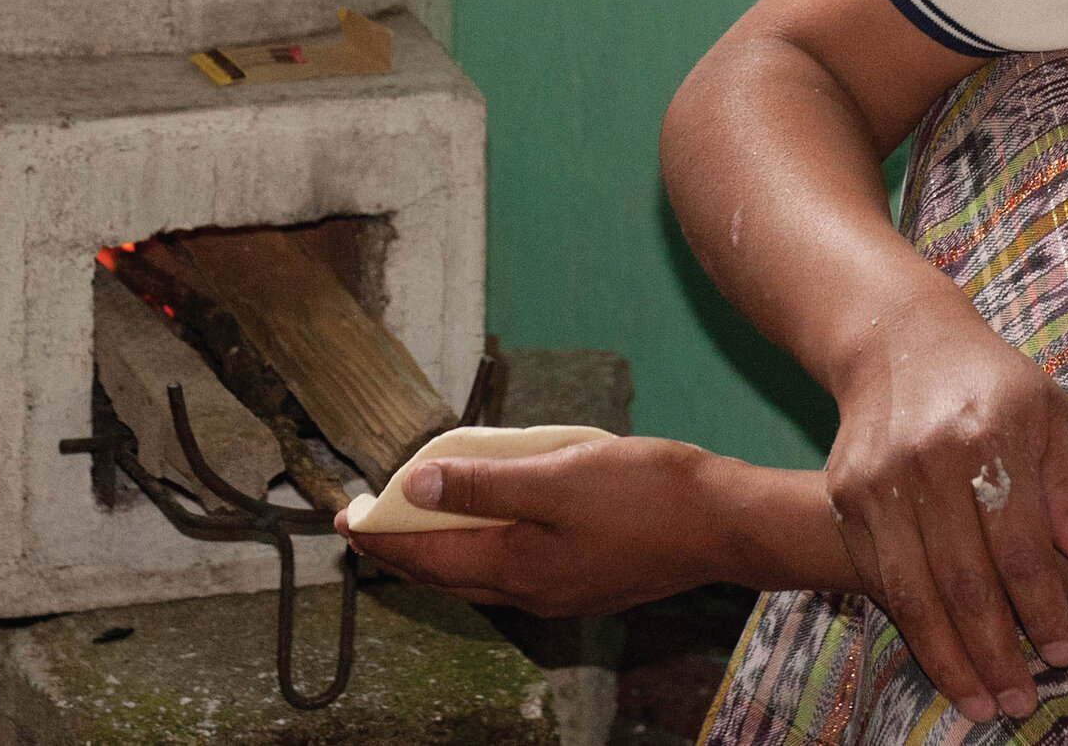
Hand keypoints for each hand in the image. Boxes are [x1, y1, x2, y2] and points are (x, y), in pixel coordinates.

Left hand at [336, 436, 728, 616]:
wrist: (723, 523)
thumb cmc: (645, 493)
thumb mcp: (556, 475)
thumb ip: (483, 482)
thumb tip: (414, 485)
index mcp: (516, 568)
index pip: (426, 557)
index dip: (381, 536)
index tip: (344, 516)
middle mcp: (531, 592)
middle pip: (446, 573)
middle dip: (402, 547)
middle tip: (367, 521)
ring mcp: (560, 591)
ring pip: (478, 572)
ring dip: (441, 548)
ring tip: (418, 518)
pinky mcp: (584, 579)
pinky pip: (511, 567)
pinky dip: (482, 544)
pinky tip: (489, 519)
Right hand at [822, 282, 1067, 725]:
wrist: (899, 341)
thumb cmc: (992, 385)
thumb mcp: (1050, 411)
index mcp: (989, 435)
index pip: (1019, 546)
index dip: (1043, 609)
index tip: (1061, 655)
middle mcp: (928, 459)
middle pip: (964, 581)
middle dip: (995, 654)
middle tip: (1020, 702)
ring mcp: (879, 479)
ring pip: (913, 592)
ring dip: (947, 659)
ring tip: (979, 703)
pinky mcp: (845, 493)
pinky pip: (877, 576)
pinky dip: (908, 624)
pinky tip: (938, 656)